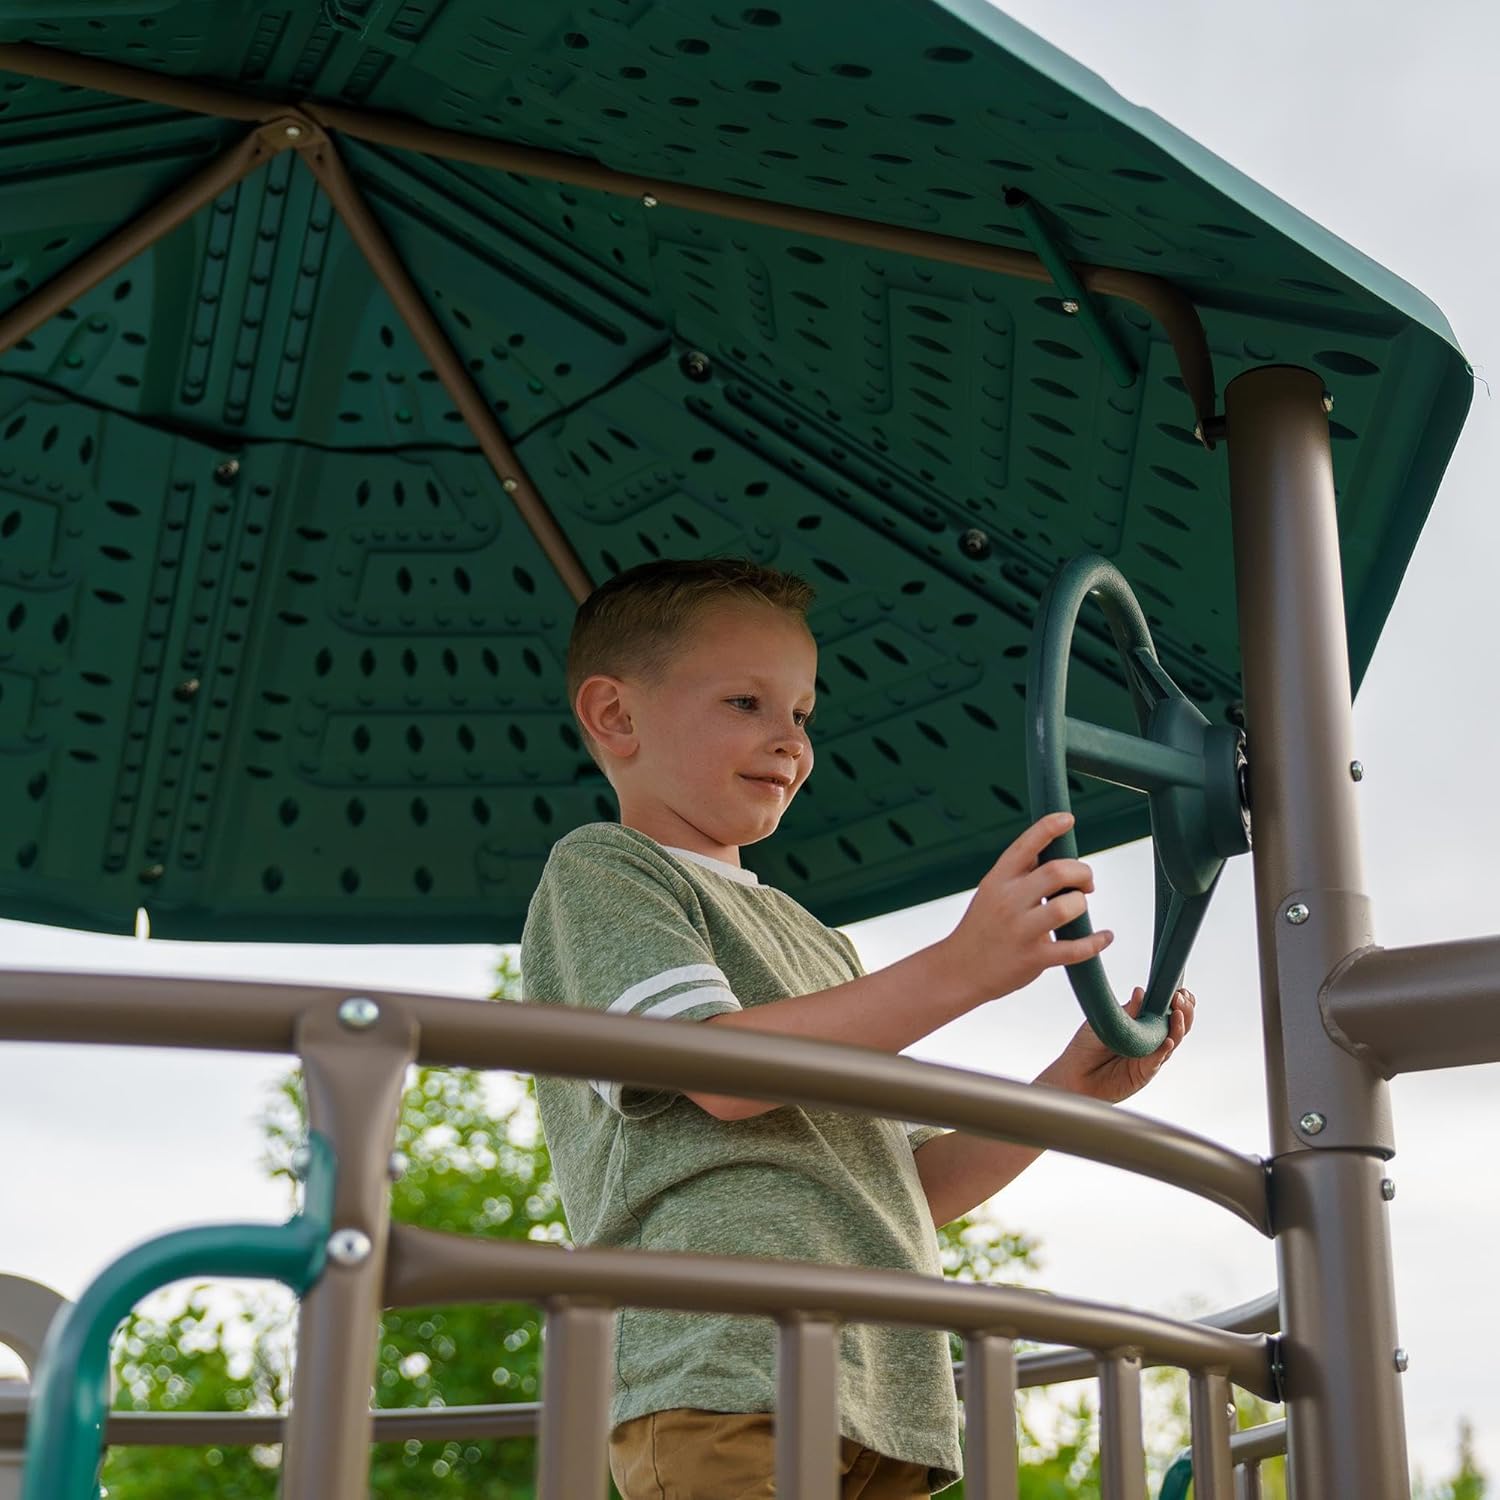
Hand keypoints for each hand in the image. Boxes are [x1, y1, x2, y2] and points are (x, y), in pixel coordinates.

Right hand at [939, 812, 1113, 1007]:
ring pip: (1067, 908)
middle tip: (1085, 883)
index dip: (1049, 827)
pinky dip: (1096, 942)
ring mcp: (1021, 930)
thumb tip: (1056, 854)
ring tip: (1079, 907)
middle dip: (1082, 872)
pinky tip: (1104, 937)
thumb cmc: (982, 927)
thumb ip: (1020, 873)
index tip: (1068, 819)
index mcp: (998, 879)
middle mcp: (1008, 901)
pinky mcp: (1033, 958)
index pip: (1026, 845)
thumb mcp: (991, 891)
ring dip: (1081, 904)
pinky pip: (1074, 949)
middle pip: (1057, 872)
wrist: (959, 969)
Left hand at [1040, 985, 1195, 1103]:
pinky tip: (1167, 1041)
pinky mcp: (1143, 1073)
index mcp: (1141, 1022)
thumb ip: (1126, 1012)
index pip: (1166, 1009)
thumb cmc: (1085, 1047)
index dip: (1176, 1000)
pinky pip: (1157, 1061)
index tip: (1178, 990)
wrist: (1073, 1074)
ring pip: (1172, 1041)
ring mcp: (1149, 1056)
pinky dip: (1164, 1050)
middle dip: (1184, 1010)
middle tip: (1180, 998)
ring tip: (1178, 1014)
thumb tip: (1141, 992)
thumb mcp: (1105, 1022)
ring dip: (1178, 1027)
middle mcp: (1150, 1039)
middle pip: (1177, 1024)